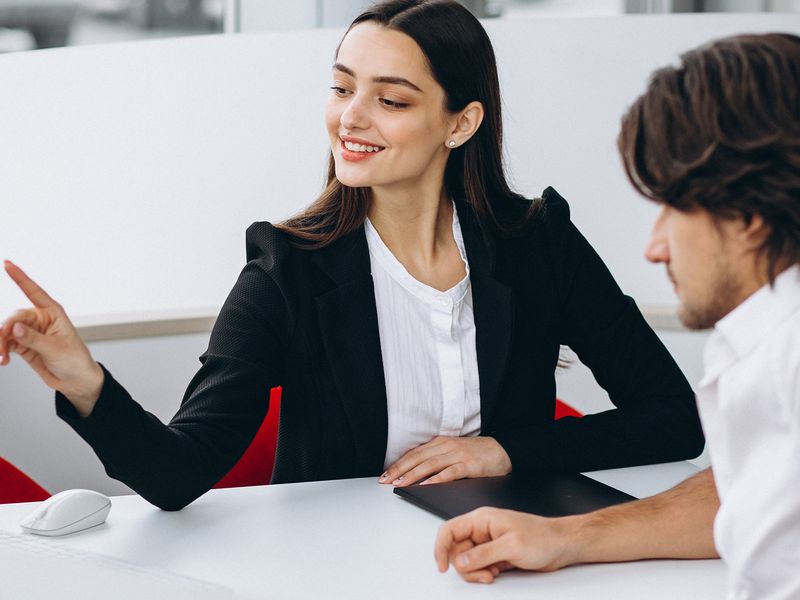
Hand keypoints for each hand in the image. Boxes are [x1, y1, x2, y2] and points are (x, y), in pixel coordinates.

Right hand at [0, 260, 103, 415]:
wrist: (76, 380)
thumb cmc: (75, 360)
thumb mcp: (56, 349)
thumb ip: (33, 339)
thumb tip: (14, 327)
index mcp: (53, 313)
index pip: (34, 291)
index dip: (20, 277)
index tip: (7, 263)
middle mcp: (40, 320)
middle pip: (14, 318)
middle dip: (5, 330)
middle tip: (1, 344)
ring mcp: (30, 333)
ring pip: (7, 331)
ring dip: (0, 343)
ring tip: (1, 357)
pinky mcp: (23, 345)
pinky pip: (6, 343)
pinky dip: (1, 351)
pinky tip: (2, 361)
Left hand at [379, 435, 510, 486]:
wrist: (503, 450)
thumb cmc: (476, 454)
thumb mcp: (453, 452)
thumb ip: (436, 459)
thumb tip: (414, 474)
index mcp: (440, 443)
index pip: (414, 454)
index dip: (398, 464)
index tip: (385, 475)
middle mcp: (446, 446)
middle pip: (418, 458)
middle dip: (400, 470)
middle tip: (386, 481)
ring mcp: (458, 455)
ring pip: (430, 464)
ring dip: (413, 474)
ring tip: (400, 484)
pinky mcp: (469, 465)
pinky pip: (450, 472)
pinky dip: (436, 479)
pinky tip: (426, 485)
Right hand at [434, 507, 579, 582]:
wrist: (561, 545)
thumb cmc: (542, 537)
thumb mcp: (511, 546)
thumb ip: (482, 554)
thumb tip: (459, 562)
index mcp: (482, 519)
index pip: (449, 530)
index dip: (441, 548)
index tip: (442, 567)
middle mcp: (482, 530)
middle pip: (456, 549)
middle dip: (464, 566)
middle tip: (483, 574)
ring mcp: (488, 542)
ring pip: (466, 560)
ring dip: (475, 572)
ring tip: (492, 575)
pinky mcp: (495, 553)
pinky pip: (478, 566)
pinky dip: (483, 573)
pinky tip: (496, 573)